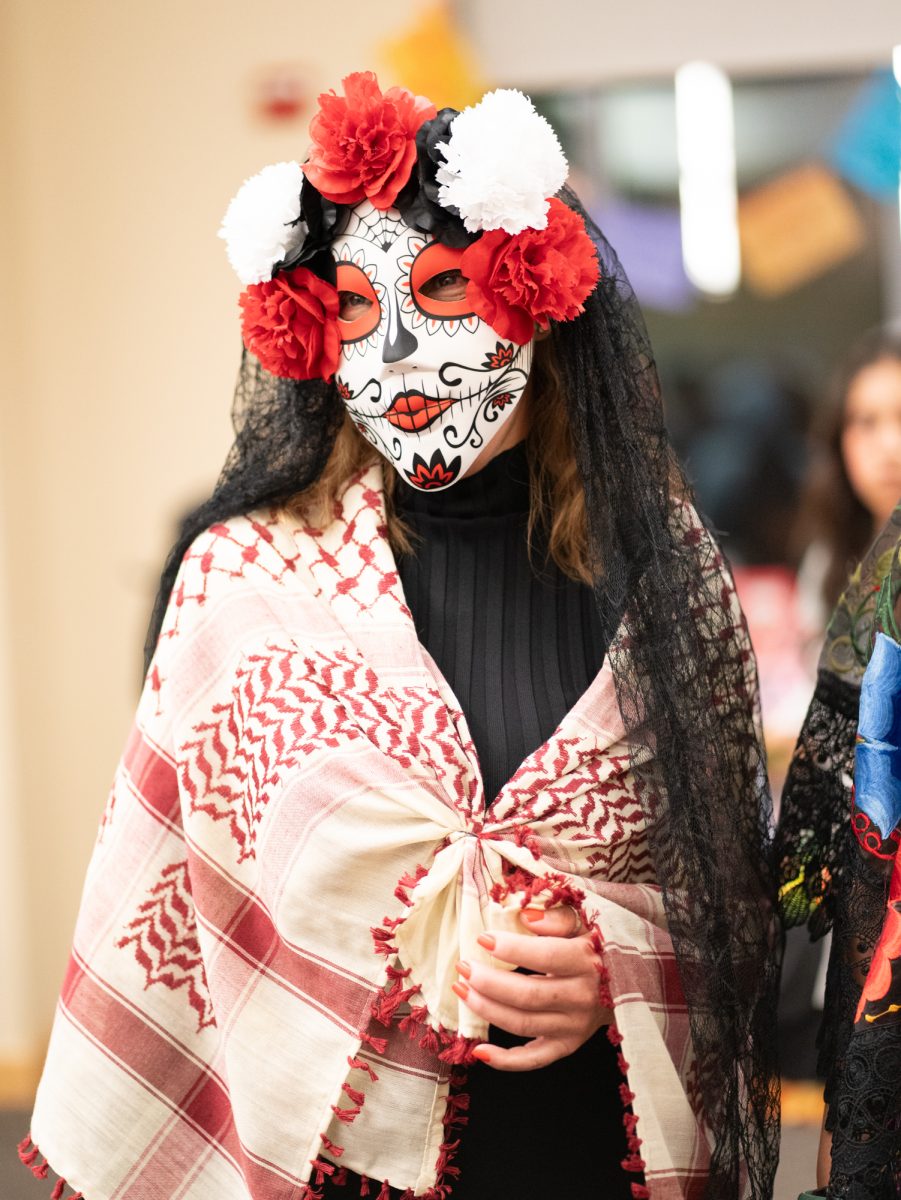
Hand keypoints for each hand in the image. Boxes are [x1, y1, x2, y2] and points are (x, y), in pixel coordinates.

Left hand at [452, 906, 612, 1070]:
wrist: (632, 981)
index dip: (511, 949)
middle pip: (527, 995)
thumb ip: (559, 917)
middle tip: (463, 966)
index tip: (482, 938)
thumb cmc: (600, 945)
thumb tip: (525, 917)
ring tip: (462, 990)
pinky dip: (506, 1061)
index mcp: (586, 962)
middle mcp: (582, 998)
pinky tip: (480, 1050)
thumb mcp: (588, 922)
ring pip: (523, 1024)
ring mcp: (575, 1026)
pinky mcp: (568, 1045)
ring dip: (487, 1010)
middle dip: (488, 981)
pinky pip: (535, 1060)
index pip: (545, 957)